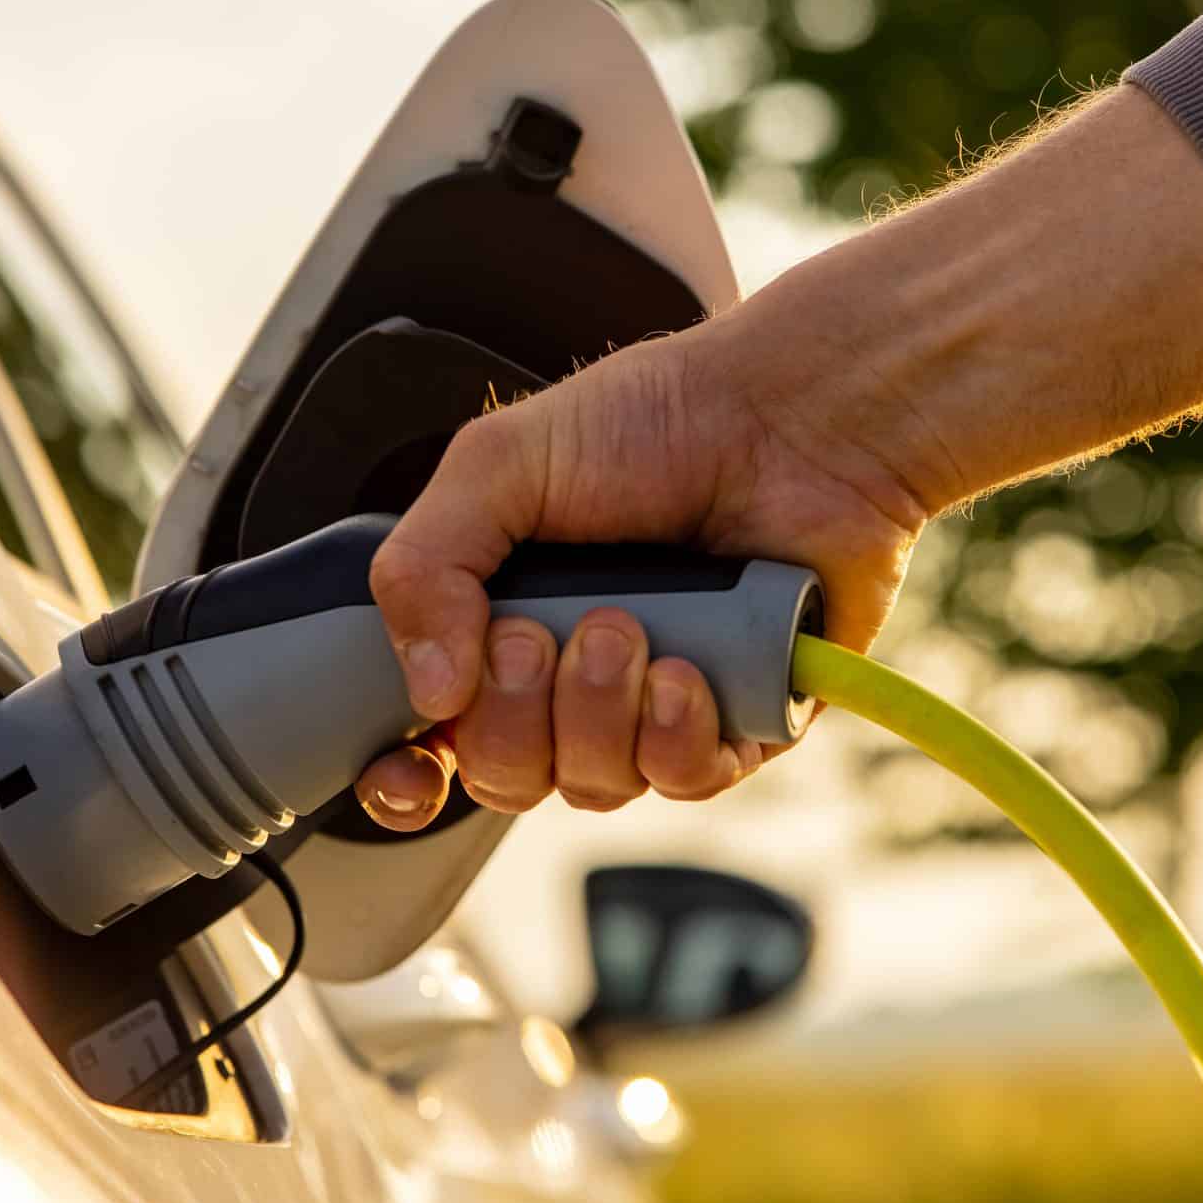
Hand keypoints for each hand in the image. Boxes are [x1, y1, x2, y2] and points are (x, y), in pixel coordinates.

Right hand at [356, 308, 933, 826]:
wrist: (793, 416)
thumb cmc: (659, 419)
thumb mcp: (500, 464)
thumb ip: (424, 565)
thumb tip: (427, 690)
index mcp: (502, 618)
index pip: (434, 738)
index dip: (410, 773)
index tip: (409, 767)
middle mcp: (573, 675)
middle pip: (505, 776)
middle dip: (512, 717)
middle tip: (539, 635)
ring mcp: (656, 705)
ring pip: (594, 786)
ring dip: (597, 714)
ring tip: (627, 627)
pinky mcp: (740, 722)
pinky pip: (684, 781)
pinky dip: (675, 737)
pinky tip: (686, 671)